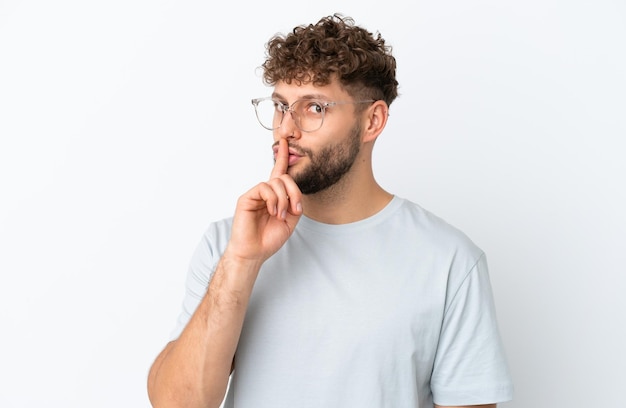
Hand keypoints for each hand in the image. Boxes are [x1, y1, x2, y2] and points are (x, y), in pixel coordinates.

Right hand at [226, 138, 302, 262]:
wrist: (254, 252)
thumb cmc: (269, 238)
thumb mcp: (290, 221)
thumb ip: (294, 204)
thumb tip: (295, 192)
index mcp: (276, 196)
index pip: (280, 172)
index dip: (283, 156)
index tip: (286, 141)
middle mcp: (265, 192)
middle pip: (284, 177)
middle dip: (294, 192)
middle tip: (294, 209)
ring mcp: (256, 194)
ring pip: (276, 182)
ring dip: (284, 199)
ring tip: (280, 215)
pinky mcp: (247, 197)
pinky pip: (265, 188)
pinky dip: (274, 200)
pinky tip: (273, 211)